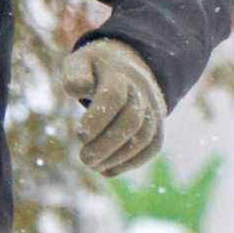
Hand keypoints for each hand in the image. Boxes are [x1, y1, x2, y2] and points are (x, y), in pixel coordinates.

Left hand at [62, 39, 164, 177]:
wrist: (127, 66)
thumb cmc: (96, 69)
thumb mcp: (80, 62)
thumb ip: (75, 74)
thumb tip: (76, 89)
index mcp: (118, 73)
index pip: (113, 96)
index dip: (97, 118)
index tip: (79, 135)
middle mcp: (141, 90)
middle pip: (132, 120)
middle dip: (107, 144)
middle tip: (85, 159)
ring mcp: (153, 107)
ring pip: (145, 137)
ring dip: (119, 157)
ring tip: (94, 166)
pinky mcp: (158, 123)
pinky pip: (153, 146)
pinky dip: (133, 162)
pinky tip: (109, 170)